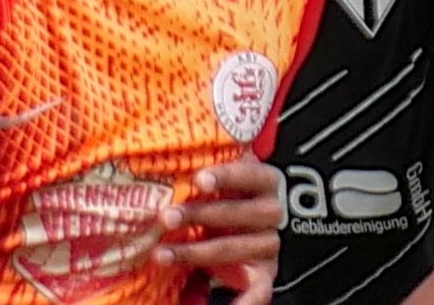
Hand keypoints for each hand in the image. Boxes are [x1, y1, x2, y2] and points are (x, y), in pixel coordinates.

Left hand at [155, 157, 282, 303]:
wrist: (254, 228)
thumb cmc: (228, 195)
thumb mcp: (224, 178)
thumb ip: (209, 166)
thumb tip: (163, 145)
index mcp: (265, 183)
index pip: (252, 175)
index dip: (227, 176)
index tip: (199, 178)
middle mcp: (271, 213)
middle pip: (240, 214)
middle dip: (200, 215)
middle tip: (167, 217)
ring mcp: (268, 246)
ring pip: (235, 249)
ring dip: (196, 253)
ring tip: (162, 254)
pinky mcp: (264, 275)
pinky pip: (258, 291)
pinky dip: (243, 300)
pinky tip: (224, 304)